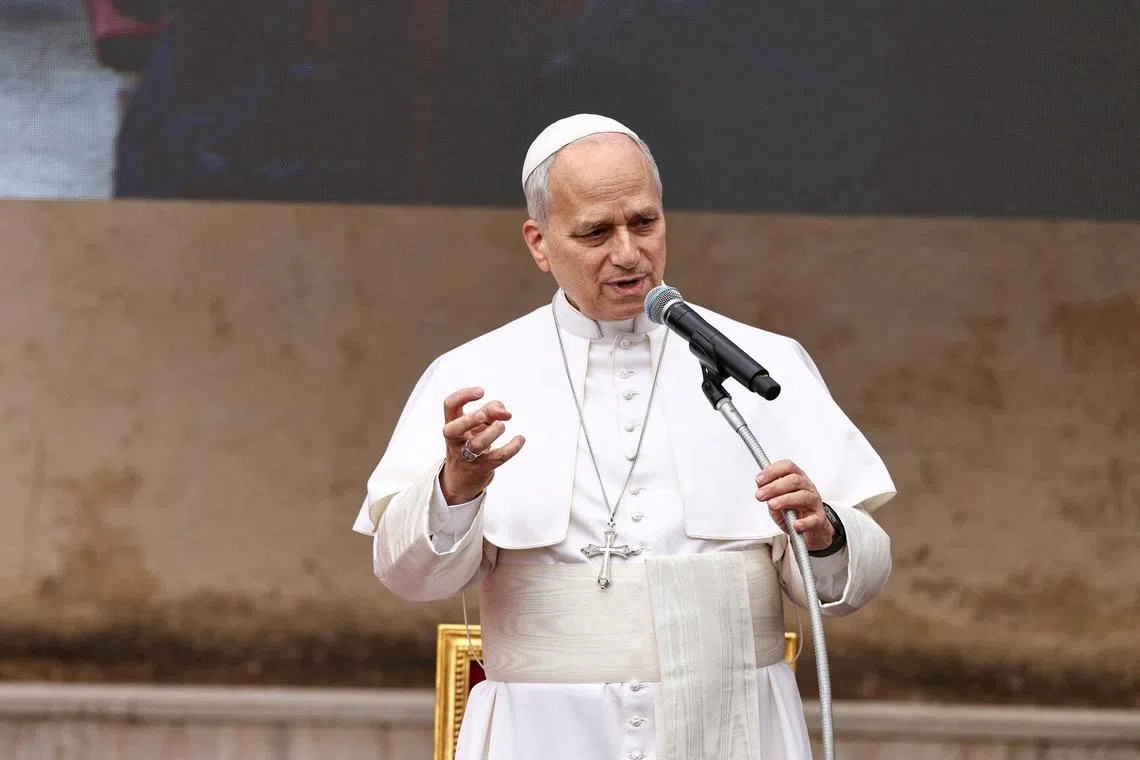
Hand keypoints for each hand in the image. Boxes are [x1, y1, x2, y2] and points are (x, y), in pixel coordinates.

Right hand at [439, 387, 524, 504]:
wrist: (462, 478)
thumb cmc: (470, 441)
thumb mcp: (477, 424)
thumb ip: (491, 410)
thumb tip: (505, 413)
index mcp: (452, 424)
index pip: (449, 405)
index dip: (463, 396)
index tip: (482, 392)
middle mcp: (455, 440)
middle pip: (452, 430)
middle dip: (470, 420)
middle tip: (484, 415)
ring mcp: (466, 456)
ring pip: (476, 445)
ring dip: (492, 432)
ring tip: (502, 425)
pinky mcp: (482, 468)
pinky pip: (497, 457)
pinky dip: (512, 447)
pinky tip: (520, 438)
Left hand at [755, 459, 833, 550]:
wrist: (811, 529)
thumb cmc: (794, 513)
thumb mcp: (778, 502)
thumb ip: (770, 496)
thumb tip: (762, 492)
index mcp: (798, 479)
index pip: (787, 467)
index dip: (772, 471)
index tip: (759, 480)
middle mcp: (808, 488)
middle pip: (794, 480)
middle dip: (774, 487)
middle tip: (760, 495)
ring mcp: (815, 503)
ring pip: (802, 496)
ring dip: (784, 500)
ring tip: (772, 505)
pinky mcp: (819, 520)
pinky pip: (813, 520)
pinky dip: (804, 522)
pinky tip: (795, 524)